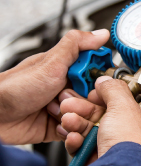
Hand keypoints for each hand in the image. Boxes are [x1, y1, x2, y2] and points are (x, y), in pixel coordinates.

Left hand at [0, 29, 109, 144]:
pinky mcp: (57, 127)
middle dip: (83, 102)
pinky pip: (76, 132)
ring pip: (86, 116)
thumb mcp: (50, 63)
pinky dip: (70, 131)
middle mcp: (66, 88)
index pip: (97, 74)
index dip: (99, 81)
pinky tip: (59, 126)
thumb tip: (101, 33)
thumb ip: (76, 45)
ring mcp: (62, 108)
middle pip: (94, 98)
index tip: (93, 85)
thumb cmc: (15, 88)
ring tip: (56, 113)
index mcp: (67, 70)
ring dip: (74, 117)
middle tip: (64, 99)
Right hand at [60, 76, 140, 165]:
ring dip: (81, 125)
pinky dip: (81, 144)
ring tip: (69, 118)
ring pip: (102, 135)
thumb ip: (114, 91)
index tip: (103, 92)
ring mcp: (129, 160)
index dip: (120, 98)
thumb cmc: (134, 150)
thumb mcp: (124, 108)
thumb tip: (107, 83)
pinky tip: (73, 138)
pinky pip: (95, 153)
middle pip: (117, 120)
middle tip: (76, 104)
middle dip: (90, 111)